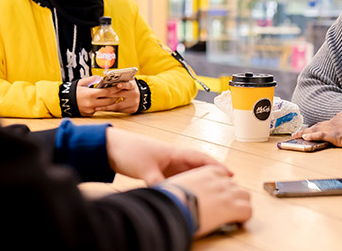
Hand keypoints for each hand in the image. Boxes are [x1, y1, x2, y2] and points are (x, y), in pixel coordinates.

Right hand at [75, 77, 137, 115]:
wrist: (65, 102)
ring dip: (111, 102)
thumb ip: (92, 79)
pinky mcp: (90, 114)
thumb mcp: (82, 82)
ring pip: (106, 107)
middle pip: (109, 101)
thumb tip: (101, 78)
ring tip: (115, 96)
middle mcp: (91, 103)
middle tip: (120, 91)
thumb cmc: (74, 90)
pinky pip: (100, 110)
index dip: (114, 89)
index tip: (120, 86)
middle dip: (116, 96)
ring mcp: (91, 110)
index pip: (106, 92)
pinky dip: (103, 106)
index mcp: (90, 94)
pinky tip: (105, 102)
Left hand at [93, 79, 139, 113]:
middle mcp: (134, 94)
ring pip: (118, 106)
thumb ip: (120, 80)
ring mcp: (133, 103)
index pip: (128, 84)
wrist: (140, 96)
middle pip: (119, 96)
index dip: (123, 85)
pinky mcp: (132, 109)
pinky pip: (119, 110)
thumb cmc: (129, 87)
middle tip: (97, 97)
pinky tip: (103, 110)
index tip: (118, 85)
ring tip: (97, 108)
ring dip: (107, 107)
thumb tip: (106, 77)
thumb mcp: (127, 81)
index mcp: (133, 86)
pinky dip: (111, 110)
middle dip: (108, 96)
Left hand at [106, 126, 229, 184]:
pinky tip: (189, 193)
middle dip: (213, 174)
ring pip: (189, 173)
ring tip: (213, 191)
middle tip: (228, 185)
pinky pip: (178, 178)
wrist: (112, 147)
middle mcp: (174, 157)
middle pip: (198, 166)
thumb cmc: (129, 150)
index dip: (216, 165)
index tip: (229, 174)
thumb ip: (157, 182)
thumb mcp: (145, 168)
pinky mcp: (159, 170)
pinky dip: (186, 184)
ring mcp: (167, 164)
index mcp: (174, 152)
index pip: (200, 158)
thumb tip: (167, 194)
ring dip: (200, 180)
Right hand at [163, 165, 251, 237]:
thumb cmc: (171, 198)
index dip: (221, 184)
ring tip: (235, 213)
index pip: (221, 173)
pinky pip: (247, 210)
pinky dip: (245, 216)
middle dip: (232, 194)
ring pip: (245, 195)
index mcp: (206, 173)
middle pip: (235, 185)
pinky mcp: (232, 207)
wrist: (173, 207)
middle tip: (227, 205)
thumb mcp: (177, 185)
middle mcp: (219, 181)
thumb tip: (182, 193)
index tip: (218, 192)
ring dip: (241, 203)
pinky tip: (238, 221)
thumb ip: (185, 185)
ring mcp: (227, 193)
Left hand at [292, 111, 341, 147]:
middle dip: (306, 129)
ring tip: (295, 136)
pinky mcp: (336, 135)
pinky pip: (320, 135)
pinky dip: (311, 136)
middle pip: (317, 125)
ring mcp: (334, 128)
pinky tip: (304, 137)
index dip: (317, 127)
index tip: (311, 130)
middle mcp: (334, 121)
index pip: (326, 123)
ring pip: (315, 129)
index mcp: (340, 117)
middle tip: (297, 133)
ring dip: (304, 133)